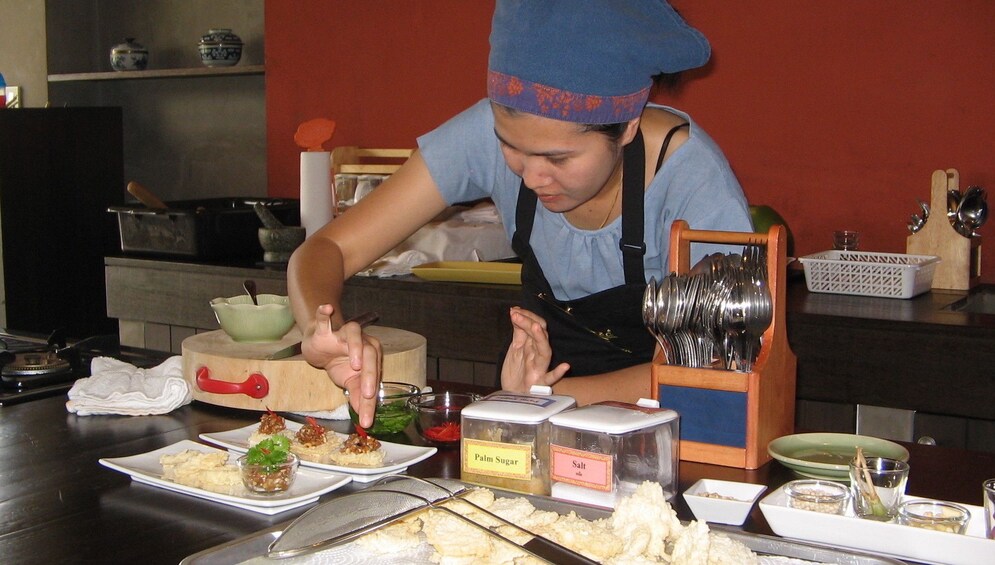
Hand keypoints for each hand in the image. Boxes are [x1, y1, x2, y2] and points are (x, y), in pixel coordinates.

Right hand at [301, 304, 381, 426]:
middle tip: (367, 393)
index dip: (372, 397)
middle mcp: (362, 341)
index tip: (367, 417)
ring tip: (355, 364)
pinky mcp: (325, 327)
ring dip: (356, 347)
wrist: (320, 346)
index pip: (374, 377)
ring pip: (354, 333)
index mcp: (372, 356)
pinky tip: (327, 309)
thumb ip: (358, 397)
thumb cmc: (339, 362)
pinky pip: (325, 318)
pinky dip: (325, 313)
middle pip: (370, 354)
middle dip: (370, 374)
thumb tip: (365, 419)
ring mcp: (344, 332)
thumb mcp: (348, 381)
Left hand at [500, 307, 568, 392]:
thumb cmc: (517, 373)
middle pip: (539, 335)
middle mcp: (538, 354)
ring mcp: (540, 368)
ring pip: (545, 352)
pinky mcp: (539, 383)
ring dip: (541, 340)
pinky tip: (565, 366)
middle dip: (529, 323)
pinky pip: (550, 379)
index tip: (514, 311)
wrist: (512, 395)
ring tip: (536, 327)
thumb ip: (519, 332)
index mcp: (532, 345)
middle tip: (516, 315)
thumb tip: (516, 312)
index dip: (526, 316)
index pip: (535, 325)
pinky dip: (558, 373)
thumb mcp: (516, 349)